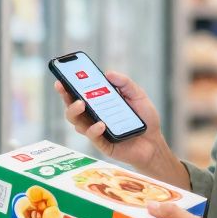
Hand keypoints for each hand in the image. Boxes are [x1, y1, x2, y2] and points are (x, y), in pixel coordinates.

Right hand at [55, 71, 178, 182]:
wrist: (155, 142)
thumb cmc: (144, 118)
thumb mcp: (137, 95)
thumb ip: (125, 83)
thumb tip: (107, 72)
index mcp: (99, 104)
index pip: (79, 94)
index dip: (68, 87)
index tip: (61, 78)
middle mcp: (94, 117)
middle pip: (72, 108)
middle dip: (66, 97)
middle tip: (66, 88)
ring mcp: (97, 131)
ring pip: (77, 123)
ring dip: (75, 112)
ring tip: (82, 103)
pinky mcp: (103, 144)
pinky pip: (93, 137)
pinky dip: (94, 129)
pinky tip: (101, 124)